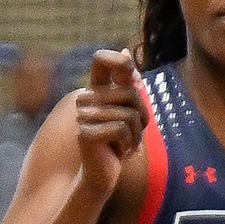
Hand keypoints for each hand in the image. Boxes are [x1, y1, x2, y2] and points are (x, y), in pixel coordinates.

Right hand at [74, 49, 146, 199]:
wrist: (102, 172)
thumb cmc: (118, 141)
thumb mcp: (129, 111)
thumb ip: (129, 85)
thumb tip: (127, 50)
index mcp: (97, 90)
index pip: (102, 62)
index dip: (116, 60)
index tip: (129, 70)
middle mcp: (86, 99)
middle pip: (130, 93)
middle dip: (141, 115)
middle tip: (134, 132)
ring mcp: (82, 116)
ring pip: (128, 114)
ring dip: (135, 134)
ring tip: (126, 145)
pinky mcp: (84, 133)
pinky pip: (120, 129)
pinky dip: (127, 143)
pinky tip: (119, 152)